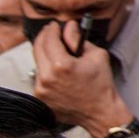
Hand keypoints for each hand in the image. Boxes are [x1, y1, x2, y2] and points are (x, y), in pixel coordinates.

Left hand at [30, 20, 131, 137]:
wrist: (100, 111)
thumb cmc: (101, 84)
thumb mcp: (97, 55)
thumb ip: (78, 39)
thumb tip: (69, 27)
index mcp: (61, 65)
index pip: (49, 39)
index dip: (51, 29)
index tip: (54, 25)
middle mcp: (47, 77)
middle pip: (37, 48)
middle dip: (44, 37)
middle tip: (51, 32)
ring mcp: (41, 89)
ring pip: (38, 63)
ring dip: (46, 56)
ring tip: (60, 56)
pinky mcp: (39, 98)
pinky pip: (39, 78)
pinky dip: (47, 72)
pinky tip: (59, 74)